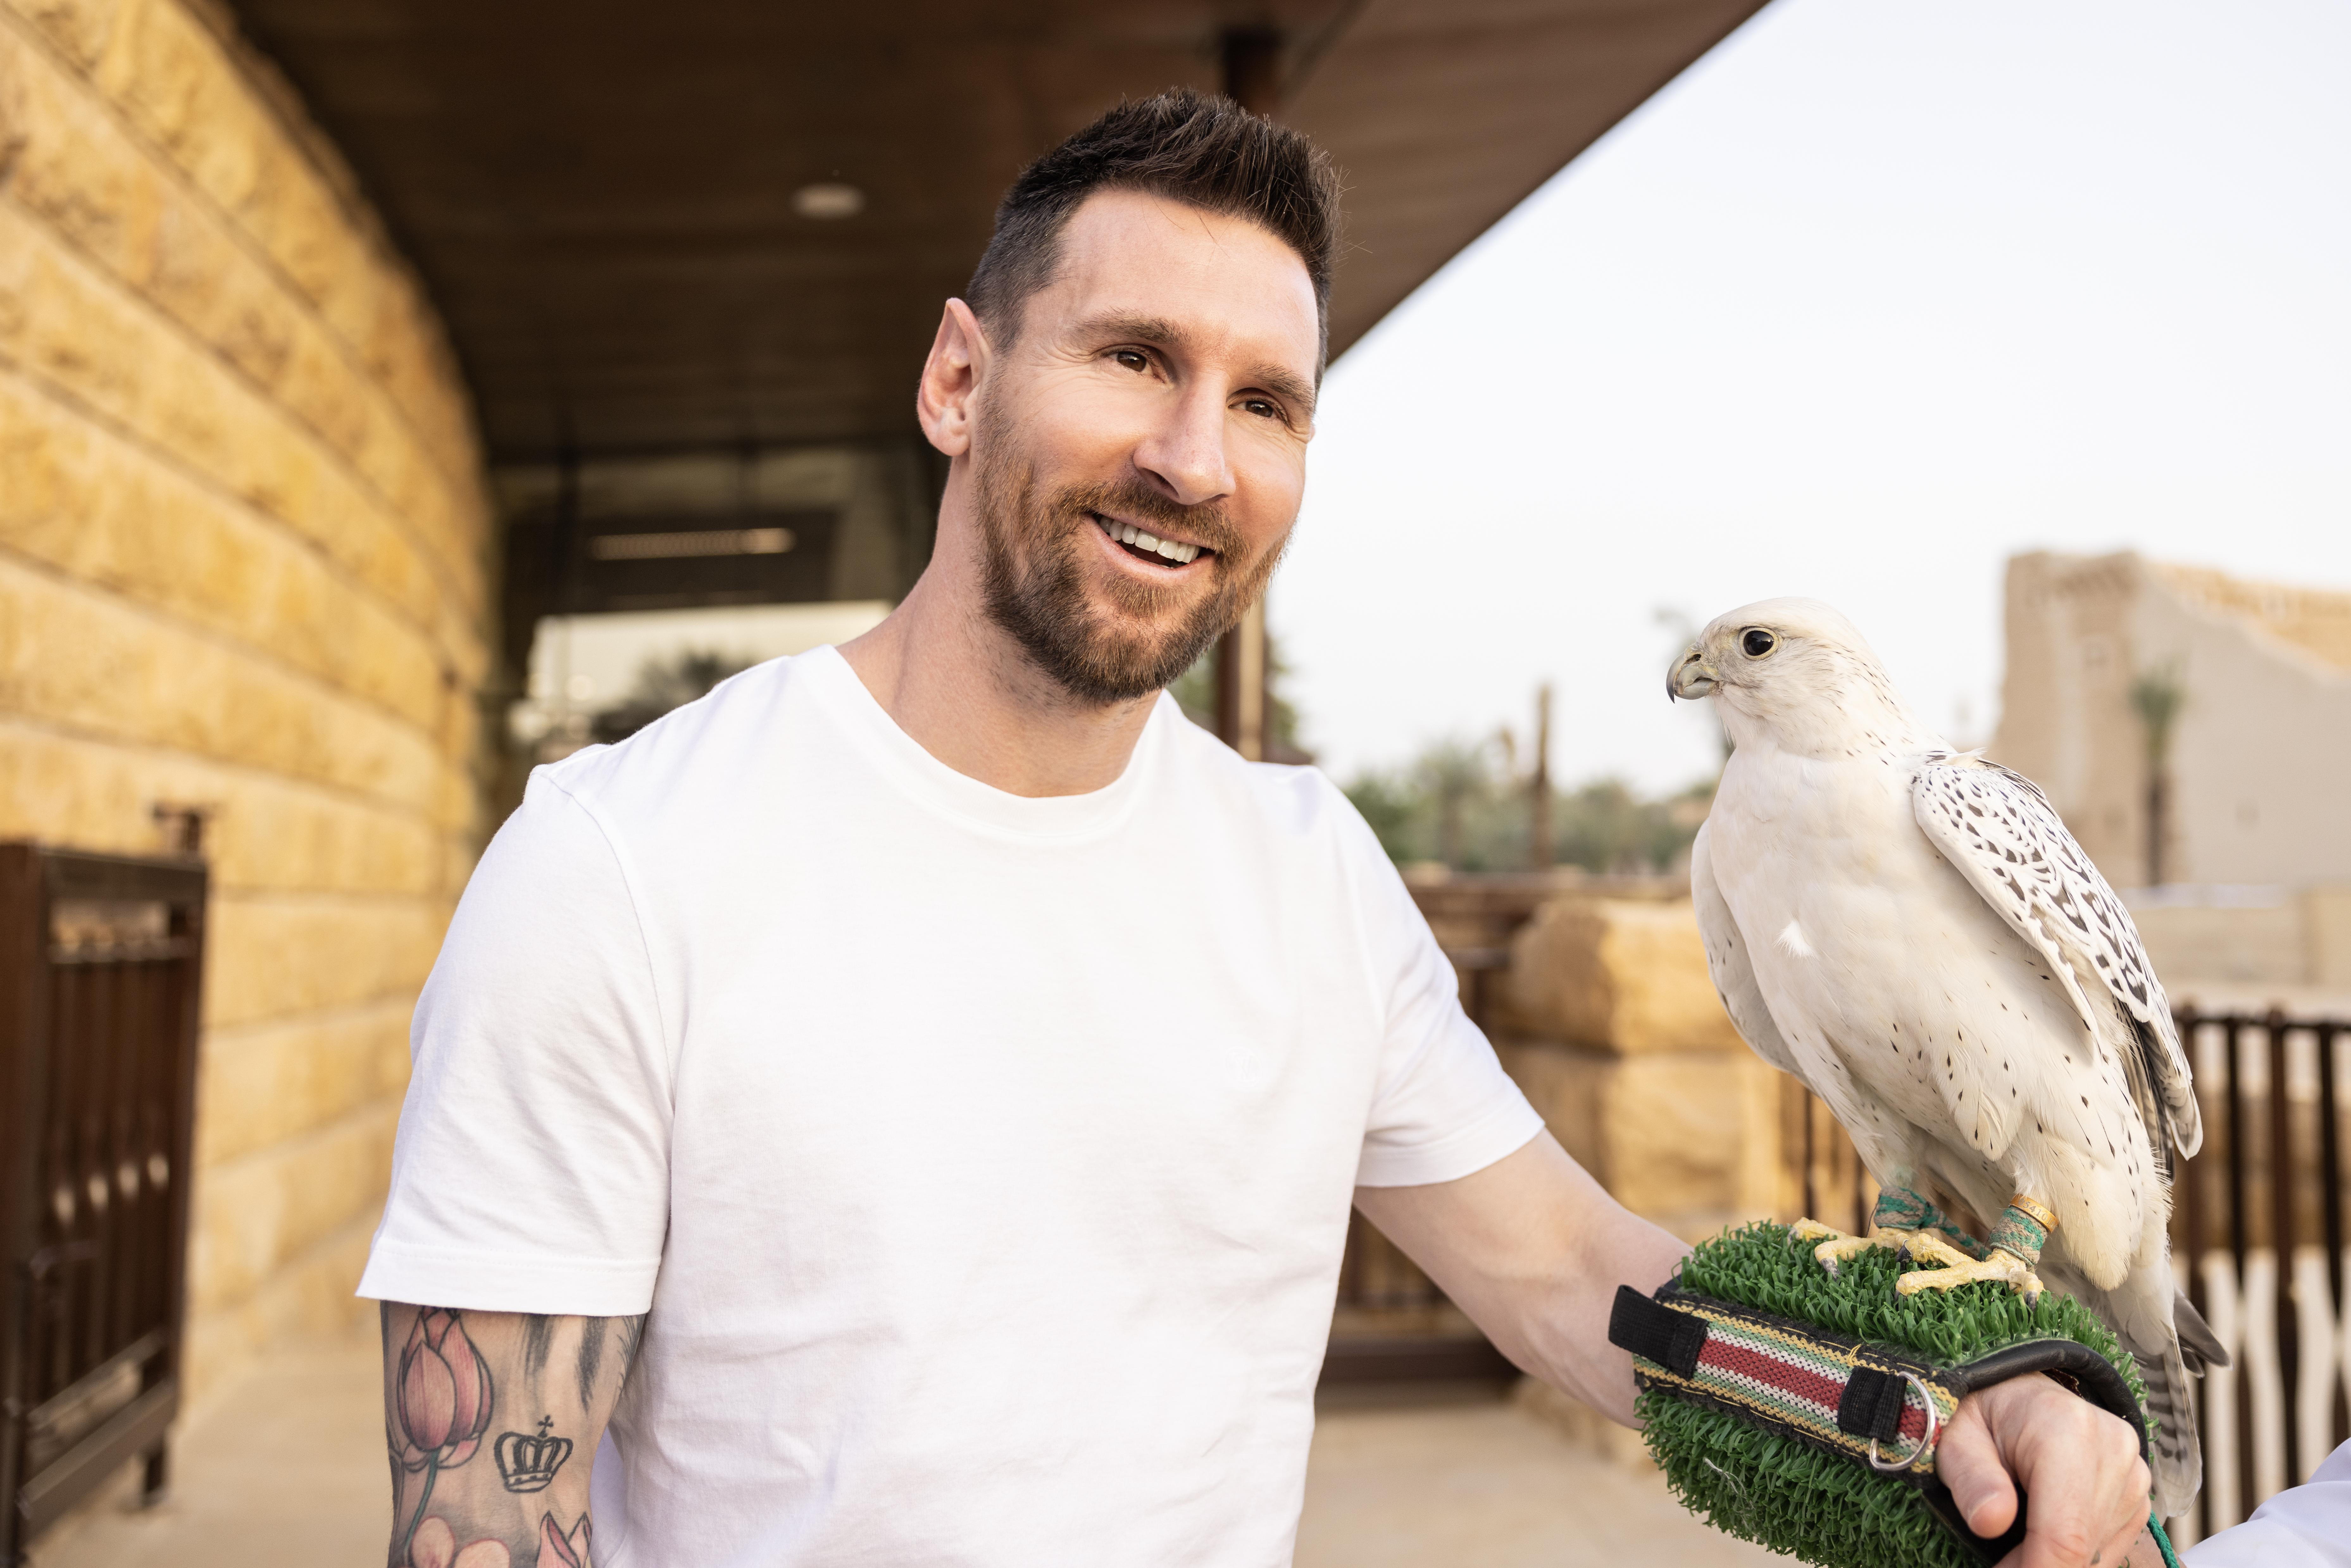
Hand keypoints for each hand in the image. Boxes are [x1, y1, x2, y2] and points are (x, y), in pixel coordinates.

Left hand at [1937, 1374, 2151, 1567]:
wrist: (2018, 1395)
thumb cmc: (1981, 1416)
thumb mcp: (1956, 1439)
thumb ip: (1971, 1479)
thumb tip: (1990, 1522)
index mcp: (2066, 1429)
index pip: (2064, 1533)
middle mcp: (2112, 1449)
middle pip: (2083, 1549)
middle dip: (2037, 1567)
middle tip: (2000, 1563)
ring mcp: (2132, 1473)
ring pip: (2098, 1555)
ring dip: (2055, 1562)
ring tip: (2015, 1543)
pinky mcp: (2137, 1495)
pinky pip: (2109, 1547)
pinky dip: (2075, 1555)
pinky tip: (2043, 1535)